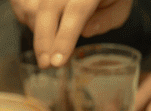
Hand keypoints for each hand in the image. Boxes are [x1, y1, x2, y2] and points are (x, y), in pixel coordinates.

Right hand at [11, 0, 132, 67]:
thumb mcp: (119, 6)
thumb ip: (107, 19)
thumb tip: (85, 31)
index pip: (77, 11)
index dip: (65, 37)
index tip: (57, 62)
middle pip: (49, 7)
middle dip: (43, 38)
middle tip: (45, 64)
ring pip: (37, 6)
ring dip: (37, 30)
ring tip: (46, 50)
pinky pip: (30, 4)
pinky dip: (31, 19)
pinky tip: (43, 35)